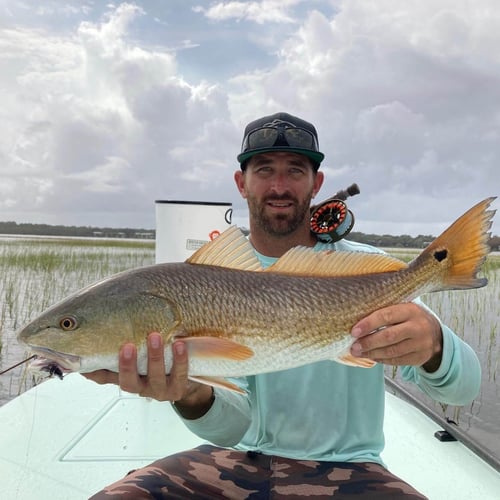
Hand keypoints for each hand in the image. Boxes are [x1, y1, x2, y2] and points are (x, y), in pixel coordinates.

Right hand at [83, 333, 213, 415]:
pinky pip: (179, 375)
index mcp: (128, 378)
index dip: (95, 371)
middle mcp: (141, 387)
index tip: (86, 361)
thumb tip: (97, 332)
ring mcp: (160, 390)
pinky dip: (179, 360)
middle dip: (127, 366)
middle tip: (127, 345)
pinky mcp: (178, 389)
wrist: (188, 377)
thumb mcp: (139, 356)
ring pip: (155, 377)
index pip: (105, 377)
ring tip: (155, 337)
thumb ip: (121, 348)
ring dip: (154, 357)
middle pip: (129, 382)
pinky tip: (178, 344)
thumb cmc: (159, 362)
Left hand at [350, 303, 442, 371]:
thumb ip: (385, 312)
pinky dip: (381, 359)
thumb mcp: (402, 308)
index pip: (386, 316)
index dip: (369, 324)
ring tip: (358, 353)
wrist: (435, 334)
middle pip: (389, 336)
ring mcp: (420, 344)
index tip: (354, 331)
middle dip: (368, 342)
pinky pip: (397, 360)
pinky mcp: (419, 357)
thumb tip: (357, 321)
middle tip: (353, 346)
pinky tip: (371, 356)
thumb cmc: (410, 318)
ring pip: (392, 351)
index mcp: (410, 310)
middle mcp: (417, 327)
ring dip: (372, 353)